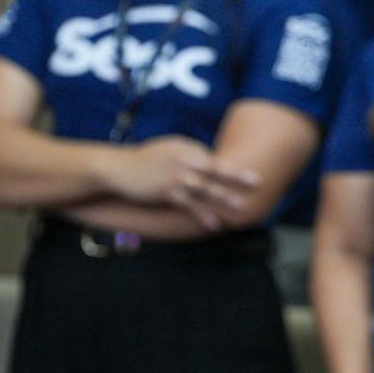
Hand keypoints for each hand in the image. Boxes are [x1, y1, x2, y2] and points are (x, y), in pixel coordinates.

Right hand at [106, 136, 258, 229]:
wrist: (115, 168)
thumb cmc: (143, 160)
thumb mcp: (167, 150)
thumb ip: (188, 155)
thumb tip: (207, 162)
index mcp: (185, 147)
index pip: (210, 160)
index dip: (223, 173)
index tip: (240, 180)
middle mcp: (183, 159)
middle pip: (215, 169)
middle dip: (237, 176)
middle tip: (258, 182)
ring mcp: (175, 176)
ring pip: (205, 188)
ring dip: (224, 198)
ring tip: (242, 207)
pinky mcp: (166, 191)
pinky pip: (189, 205)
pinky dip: (202, 215)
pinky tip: (214, 225)